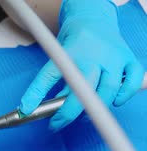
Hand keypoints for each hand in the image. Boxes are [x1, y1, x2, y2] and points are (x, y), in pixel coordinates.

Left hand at [19, 0, 144, 130]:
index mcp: (68, 53)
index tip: (26, 110)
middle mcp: (91, 55)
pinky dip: (124, 95)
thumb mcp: (59, 58)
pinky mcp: (128, 59)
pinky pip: (132, 81)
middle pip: (82, 88)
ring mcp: (112, 57)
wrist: (94, 19)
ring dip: (96, 109)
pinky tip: (114, 101)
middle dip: (69, 111)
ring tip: (84, 118)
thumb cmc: (73, 44)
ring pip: (108, 89)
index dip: (35, 94)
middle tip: (57, 123)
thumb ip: (56, 83)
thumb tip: (46, 110)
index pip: (48, 75)